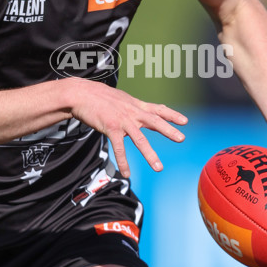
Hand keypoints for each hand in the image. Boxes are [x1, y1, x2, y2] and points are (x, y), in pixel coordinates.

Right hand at [69, 79, 187, 176]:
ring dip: (150, 154)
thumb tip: (138, 110)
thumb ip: (131, 106)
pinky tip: (127, 173)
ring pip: (140, 139)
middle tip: (181, 138)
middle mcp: (132, 112)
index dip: (172, 115)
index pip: (158, 109)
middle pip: (155, 121)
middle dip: (169, 130)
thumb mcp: (121, 99)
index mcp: (136, 105)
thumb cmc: (99, 96)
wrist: (82, 94)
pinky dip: (123, 161)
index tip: (185, 121)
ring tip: (158, 167)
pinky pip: (119, 148)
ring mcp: (123, 121)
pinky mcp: (111, 128)